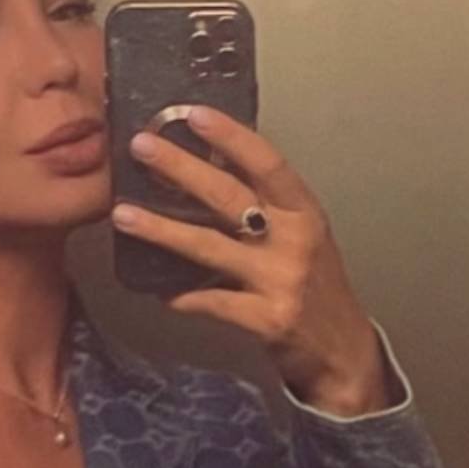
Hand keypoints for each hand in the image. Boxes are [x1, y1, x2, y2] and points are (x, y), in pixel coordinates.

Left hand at [111, 105, 395, 415]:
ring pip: (210, 248)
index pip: (267, 163)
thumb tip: (210, 168)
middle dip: (182, 169)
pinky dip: (182, 295)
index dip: (231, 136)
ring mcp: (281, 281)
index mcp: (305, 213)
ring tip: (124, 215)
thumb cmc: (316, 289)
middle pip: (230, 196)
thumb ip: (266, 207)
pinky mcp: (267, 321)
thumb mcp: (302, 238)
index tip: (193, 114)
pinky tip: (156, 289)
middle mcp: (294, 241)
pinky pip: (212, 303)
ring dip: (162, 230)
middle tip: (141, 147)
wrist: (344, 352)